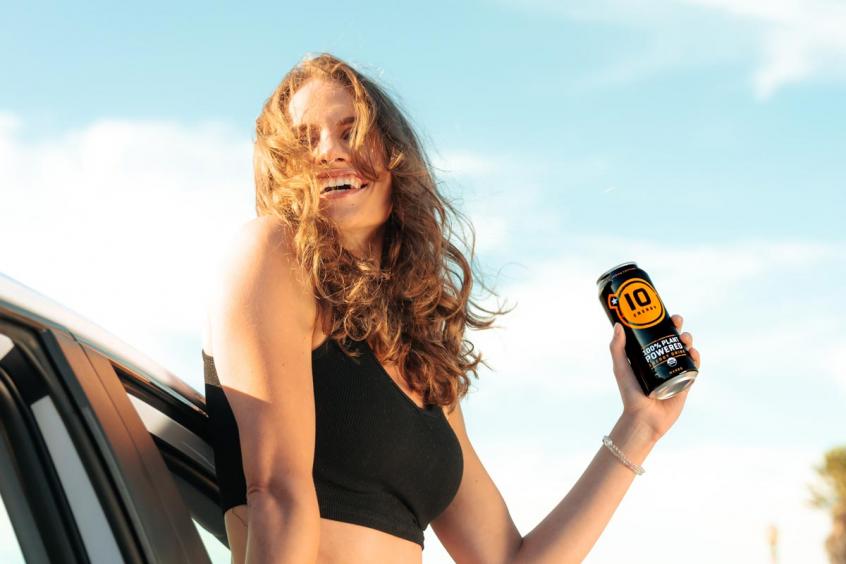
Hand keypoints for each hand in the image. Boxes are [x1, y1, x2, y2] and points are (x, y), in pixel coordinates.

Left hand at [609, 314, 701, 439]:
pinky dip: (695, 358)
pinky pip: (693, 368)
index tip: (664, 313)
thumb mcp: (621, 368)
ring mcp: (674, 372)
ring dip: (688, 341)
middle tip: (677, 322)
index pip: (657, 336)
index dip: (662, 323)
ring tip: (685, 338)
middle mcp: (662, 362)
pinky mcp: (685, 384)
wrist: (644, 418)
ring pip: (685, 351)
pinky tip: (693, 352)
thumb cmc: (629, 394)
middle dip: (678, 328)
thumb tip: (618, 324)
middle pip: (673, 340)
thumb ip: (617, 348)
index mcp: (648, 357)